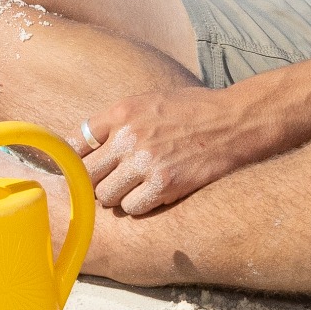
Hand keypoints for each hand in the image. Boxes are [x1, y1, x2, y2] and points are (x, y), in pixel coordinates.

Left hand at [77, 86, 253, 215]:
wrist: (233, 121)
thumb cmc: (192, 110)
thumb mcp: (149, 101)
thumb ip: (118, 121)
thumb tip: (86, 142)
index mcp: (121, 112)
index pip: (76, 144)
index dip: (77, 161)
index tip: (84, 170)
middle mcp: (128, 136)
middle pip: (88, 175)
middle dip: (97, 183)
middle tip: (113, 183)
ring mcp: (145, 161)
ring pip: (107, 196)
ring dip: (118, 197)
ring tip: (136, 188)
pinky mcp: (165, 184)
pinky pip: (132, 208)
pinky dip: (139, 206)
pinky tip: (152, 195)